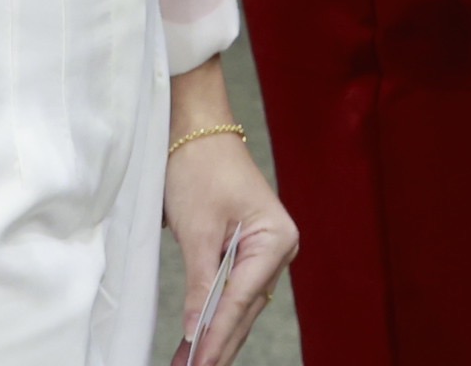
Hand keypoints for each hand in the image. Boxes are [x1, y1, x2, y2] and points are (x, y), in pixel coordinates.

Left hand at [162, 76, 293, 365]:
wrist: (197, 129)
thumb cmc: (200, 167)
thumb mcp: (198, 229)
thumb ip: (202, 284)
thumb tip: (198, 331)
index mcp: (276, 239)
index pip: (242, 299)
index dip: (217, 336)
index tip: (199, 363)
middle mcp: (278, 249)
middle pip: (246, 309)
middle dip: (218, 343)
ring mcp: (265, 252)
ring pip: (241, 306)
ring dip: (217, 335)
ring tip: (192, 364)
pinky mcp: (248, 252)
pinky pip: (234, 292)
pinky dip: (216, 315)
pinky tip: (199, 339)